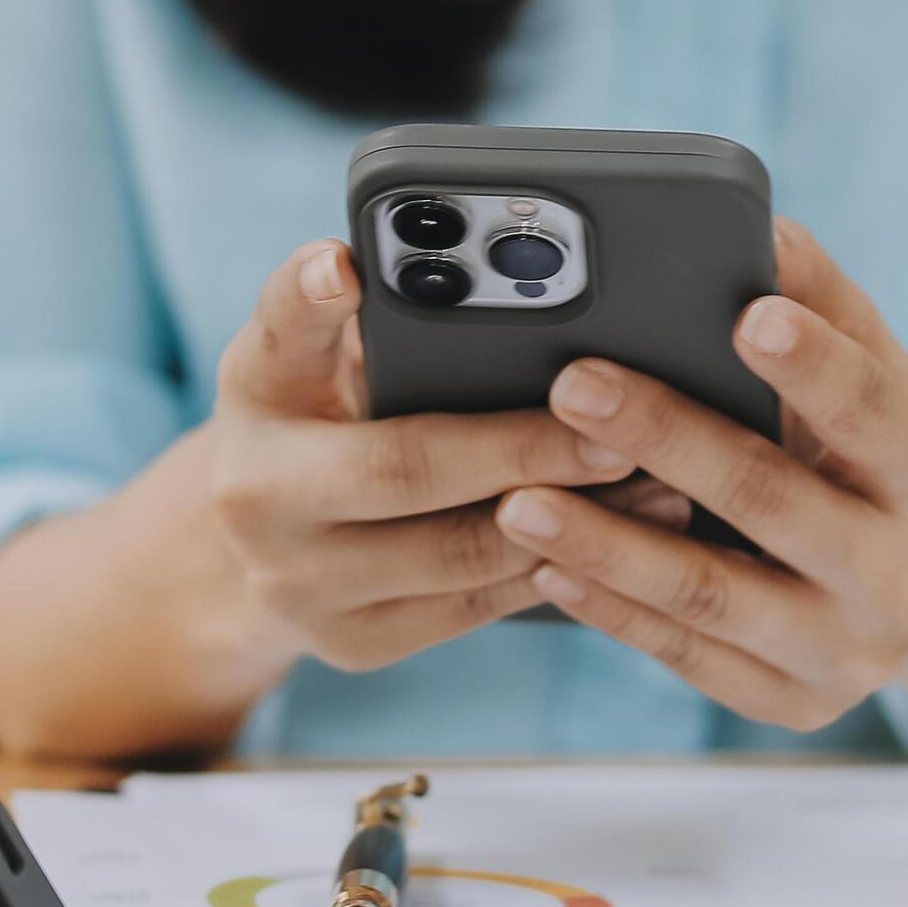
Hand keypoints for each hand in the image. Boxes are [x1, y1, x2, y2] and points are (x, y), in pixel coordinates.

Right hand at [207, 240, 681, 673]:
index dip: (312, 302)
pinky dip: (556, 570)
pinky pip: (476, 608)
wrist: (257, 544)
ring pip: (458, 556)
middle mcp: (258, 509)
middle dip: (523, 449)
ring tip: (658, 481)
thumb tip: (356, 261)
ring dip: (570, 520)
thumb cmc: (305, 416)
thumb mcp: (294, 355)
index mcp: (249, 406)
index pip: (281, 341)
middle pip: (404, 470)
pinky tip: (625, 539)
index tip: (348, 268)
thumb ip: (326, 309)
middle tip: (620, 430)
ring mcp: (306, 591)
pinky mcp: (360, 644)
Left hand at [490, 220, 907, 728]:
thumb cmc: (866, 454)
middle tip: (575, 385)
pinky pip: (688, 658)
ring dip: (610, 546)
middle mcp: (901, 573)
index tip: (749, 315)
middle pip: (774, 502)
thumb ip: (820, 303)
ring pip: (714, 596)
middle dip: (669, 440)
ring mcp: (848, 651)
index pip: (874, 412)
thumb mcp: (873, 378)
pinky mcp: (792, 704)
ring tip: (519, 498)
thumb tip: (759, 224)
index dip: (815, 367)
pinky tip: (545, 567)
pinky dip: (611, 612)